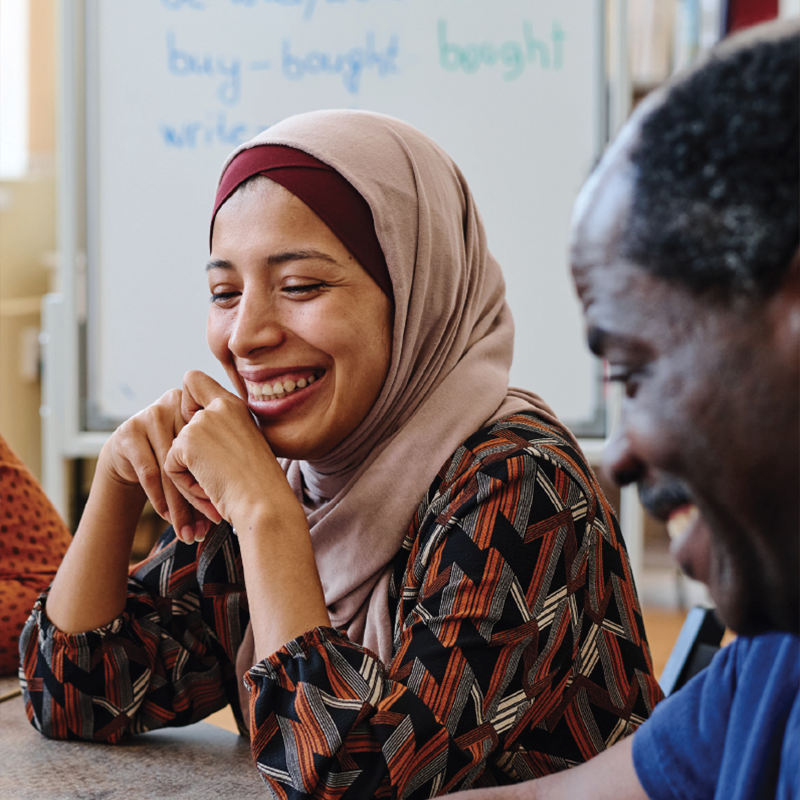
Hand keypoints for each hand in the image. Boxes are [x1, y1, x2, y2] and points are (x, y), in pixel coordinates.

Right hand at [100, 388, 214, 543]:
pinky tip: (168, 517)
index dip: (222, 475)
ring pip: (171, 467)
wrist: (131, 455)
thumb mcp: (200, 454)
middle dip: (203, 495)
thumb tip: (240, 506)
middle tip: (212, 524)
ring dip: (181, 504)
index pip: (215, 443)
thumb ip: (220, 465)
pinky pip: (149, 471)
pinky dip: (160, 498)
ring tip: (190, 531)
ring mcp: (150, 414)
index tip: (227, 507)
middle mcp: (176, 404)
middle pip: (193, 456)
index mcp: (202, 404)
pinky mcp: (128, 432)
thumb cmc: (178, 457)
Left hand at [164, 370, 296, 535]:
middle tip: (216, 473)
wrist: (265, 502)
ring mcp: (202, 421)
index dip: (187, 404)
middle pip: (177, 420)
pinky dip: (185, 485)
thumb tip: (187, 435)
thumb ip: (219, 431)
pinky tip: (210, 489)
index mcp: (234, 405)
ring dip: (189, 473)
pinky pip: (170, 466)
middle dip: (188, 453)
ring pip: (174, 449)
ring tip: (218, 486)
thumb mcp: (244, 446)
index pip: (193, 380)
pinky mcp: (187, 442)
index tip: (204, 434)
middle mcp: (219, 405)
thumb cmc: (259, 484)